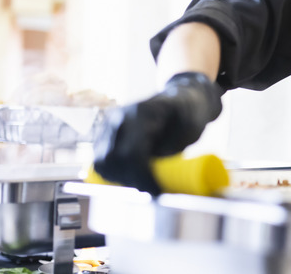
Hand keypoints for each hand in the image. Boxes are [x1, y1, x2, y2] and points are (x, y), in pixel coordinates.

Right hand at [92, 72, 222, 194]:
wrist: (180, 99)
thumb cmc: (188, 115)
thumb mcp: (190, 130)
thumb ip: (171, 150)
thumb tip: (154, 178)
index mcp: (141, 113)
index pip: (132, 152)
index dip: (142, 177)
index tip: (157, 192)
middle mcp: (118, 117)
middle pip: (111, 160)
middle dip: (131, 180)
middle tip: (152, 188)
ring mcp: (108, 125)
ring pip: (101, 163)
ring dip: (120, 179)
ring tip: (142, 181)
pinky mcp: (103, 135)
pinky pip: (100, 162)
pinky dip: (113, 174)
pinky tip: (131, 176)